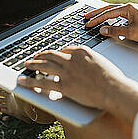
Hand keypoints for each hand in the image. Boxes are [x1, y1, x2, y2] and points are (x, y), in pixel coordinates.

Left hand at [17, 46, 137, 124]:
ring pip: (44, 65)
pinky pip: (43, 82)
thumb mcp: (103, 64)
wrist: (114, 89)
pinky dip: (30, 81)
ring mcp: (67, 72)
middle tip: (35, 56)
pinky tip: (22, 81)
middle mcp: (72, 59)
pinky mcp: (64, 85)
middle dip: (42, 55)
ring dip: (33, 64)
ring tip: (27, 64)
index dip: (57, 53)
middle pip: (52, 54)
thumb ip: (92, 62)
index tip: (54, 55)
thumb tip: (90, 67)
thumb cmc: (114, 80)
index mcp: (82, 51)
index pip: (66, 49)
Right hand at [84, 3, 137, 42]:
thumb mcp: (132, 33)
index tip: (87, 23)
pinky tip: (109, 22)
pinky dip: (111, 17)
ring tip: (94, 18)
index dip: (96, 19)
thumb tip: (102, 30)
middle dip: (96, 13)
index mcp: (128, 8)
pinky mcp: (136, 16)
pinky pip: (120, 15)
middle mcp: (130, 7)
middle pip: (109, 9)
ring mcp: (133, 11)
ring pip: (114, 11)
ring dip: (103, 14)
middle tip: (85, 16)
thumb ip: (115, 31)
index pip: (107, 13)